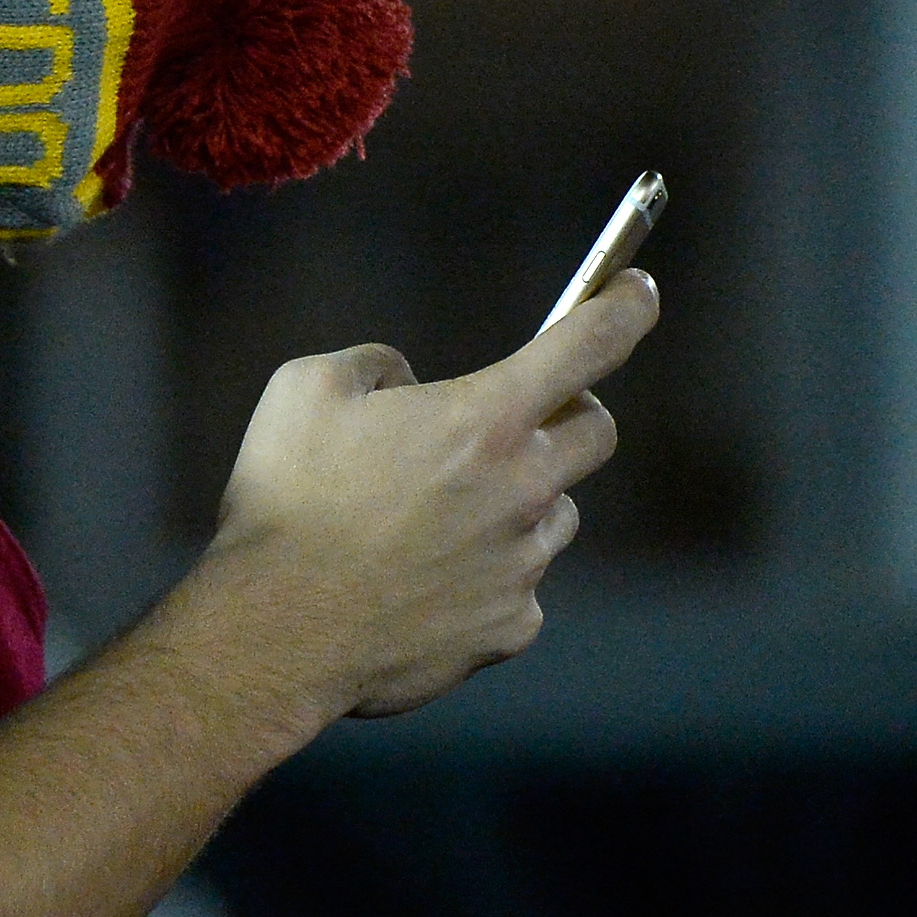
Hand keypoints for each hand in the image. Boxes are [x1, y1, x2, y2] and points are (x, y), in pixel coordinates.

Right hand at [202, 271, 658, 721]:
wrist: (279, 627)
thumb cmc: (286, 500)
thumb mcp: (305, 388)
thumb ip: (376, 365)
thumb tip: (410, 384)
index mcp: (482, 419)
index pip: (588, 345)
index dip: (623, 306)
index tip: (637, 289)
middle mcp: (523, 487)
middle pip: (596, 433)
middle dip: (567, 414)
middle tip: (507, 423)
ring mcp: (524, 563)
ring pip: (552, 514)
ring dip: (515, 502)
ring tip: (429, 521)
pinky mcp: (512, 626)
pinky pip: (518, 586)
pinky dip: (483, 574)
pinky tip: (418, 581)